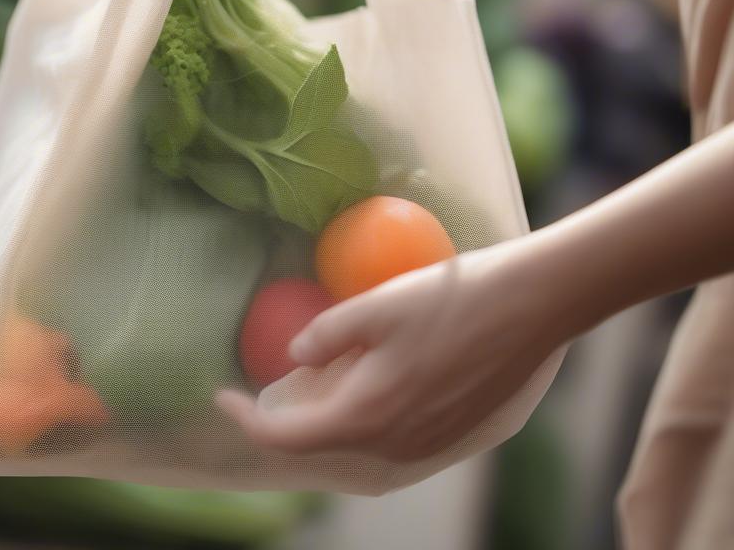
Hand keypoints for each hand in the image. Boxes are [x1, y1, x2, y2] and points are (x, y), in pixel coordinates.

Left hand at [217, 240, 562, 461]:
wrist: (531, 308)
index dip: (247, 419)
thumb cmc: (449, 300)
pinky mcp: (453, 440)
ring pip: (355, 455)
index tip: (223, 395)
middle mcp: (395, 447)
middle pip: (319, 453)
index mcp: (367, 416)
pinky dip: (360, 431)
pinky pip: (389, 449)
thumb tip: (294, 356)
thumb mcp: (376, 306)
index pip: (286, 437)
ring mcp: (428, 449)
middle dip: (284, 425)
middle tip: (268, 389)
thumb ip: (327, 335)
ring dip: (322, 431)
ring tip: (309, 391)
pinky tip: (362, 393)